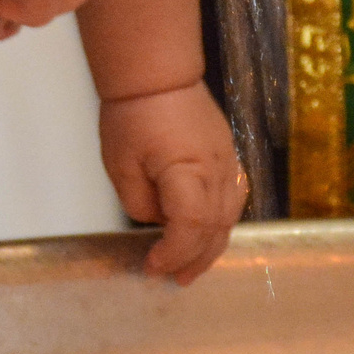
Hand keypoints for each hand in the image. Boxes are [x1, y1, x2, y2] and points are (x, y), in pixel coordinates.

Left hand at [98, 83, 245, 283]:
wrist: (158, 74)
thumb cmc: (132, 116)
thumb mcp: (121, 164)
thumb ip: (141, 203)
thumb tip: (159, 220)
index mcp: (187, 171)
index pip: (190, 226)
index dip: (173, 253)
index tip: (152, 266)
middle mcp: (216, 171)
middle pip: (214, 228)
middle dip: (194, 259)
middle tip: (175, 280)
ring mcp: (228, 163)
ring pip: (229, 217)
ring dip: (211, 246)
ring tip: (192, 267)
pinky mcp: (229, 156)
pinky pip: (233, 199)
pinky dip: (221, 223)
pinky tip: (210, 233)